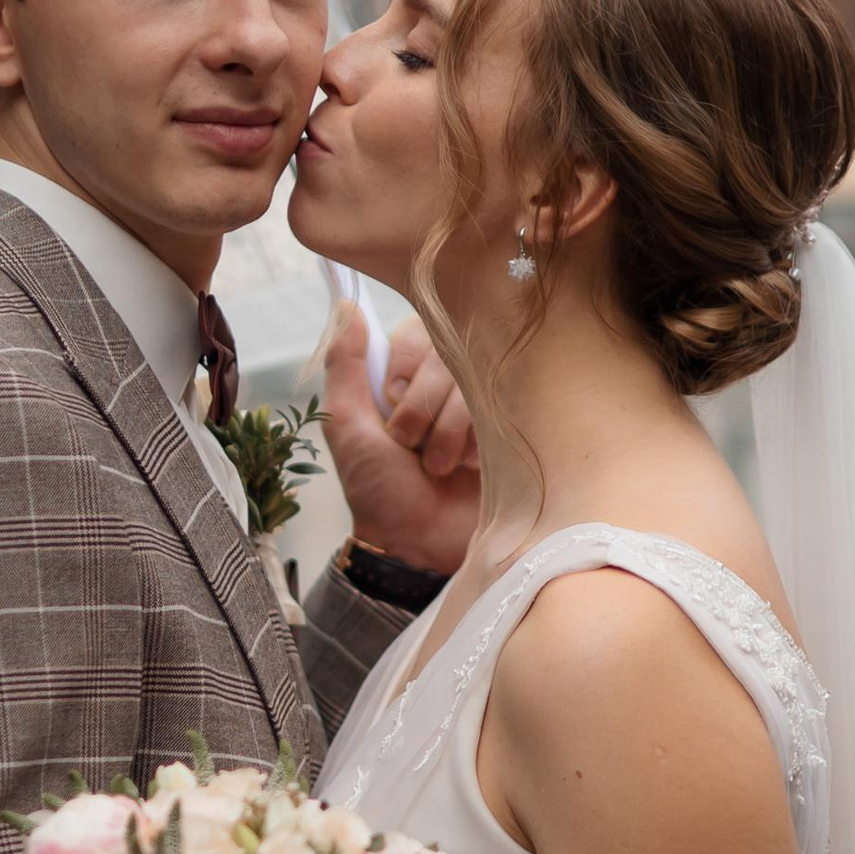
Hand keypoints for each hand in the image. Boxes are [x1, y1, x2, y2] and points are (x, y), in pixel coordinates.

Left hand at [320, 304, 480, 577]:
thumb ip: (344, 365)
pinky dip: (479, 445)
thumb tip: (346, 307)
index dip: (402, 371)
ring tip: (439, 468)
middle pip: (445, 356)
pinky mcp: (510, 428)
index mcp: (406, 377)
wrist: (420, 546)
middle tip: (409, 448)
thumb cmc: (379, 491)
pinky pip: (503, 409)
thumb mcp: (347, 427)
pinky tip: (472, 469)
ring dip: (447, 435)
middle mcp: (447, 384)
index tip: (389, 405)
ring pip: (473, 385)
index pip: (416, 334)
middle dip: (420, 410)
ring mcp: (482, 405)